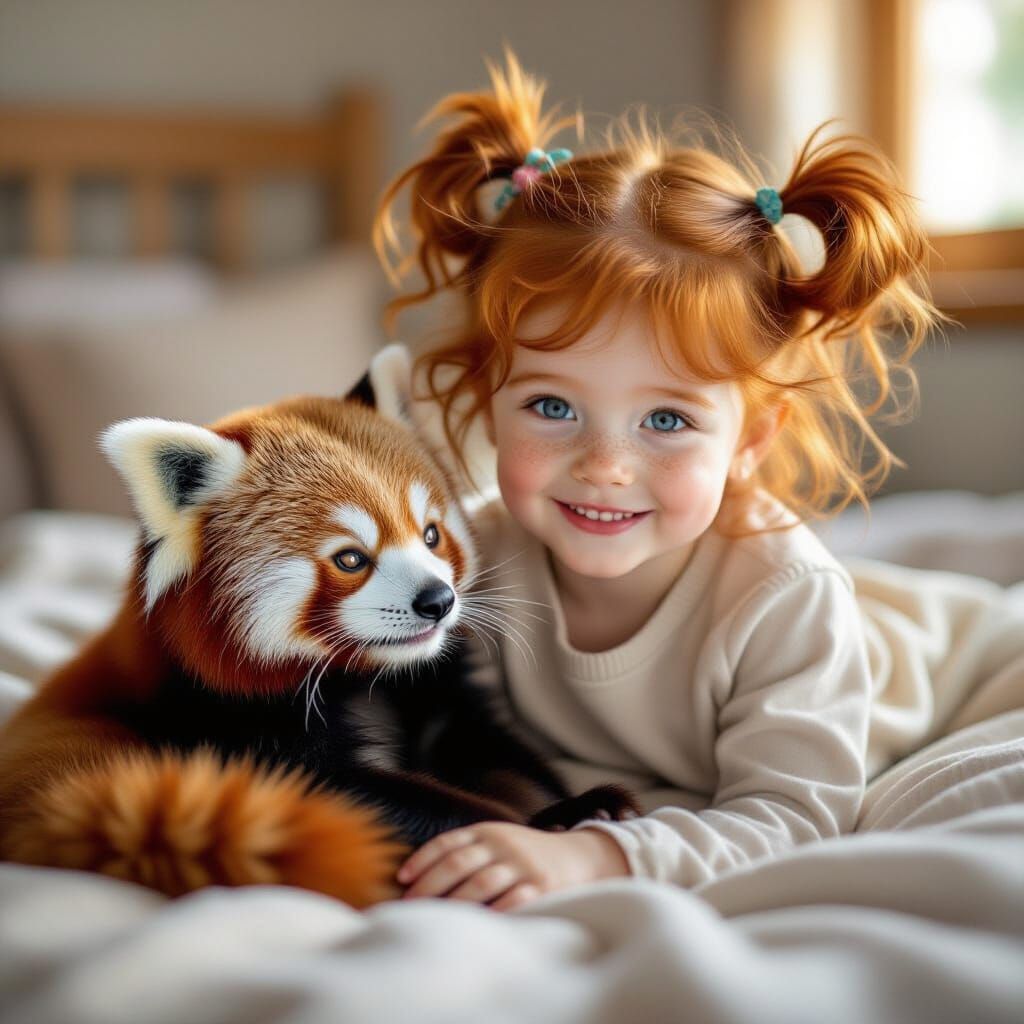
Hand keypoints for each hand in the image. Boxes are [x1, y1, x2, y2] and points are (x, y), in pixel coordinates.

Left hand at [397, 822, 630, 910]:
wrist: (576, 855)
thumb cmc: (521, 854)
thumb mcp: (495, 840)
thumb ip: (464, 851)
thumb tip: (413, 877)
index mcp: (486, 831)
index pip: (448, 842)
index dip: (423, 859)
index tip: (401, 878)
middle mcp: (503, 844)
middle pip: (459, 863)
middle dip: (431, 885)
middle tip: (409, 905)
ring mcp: (522, 865)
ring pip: (482, 882)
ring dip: (455, 902)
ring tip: (436, 918)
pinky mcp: (543, 886)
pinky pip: (515, 899)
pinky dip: (495, 912)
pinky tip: (478, 924)